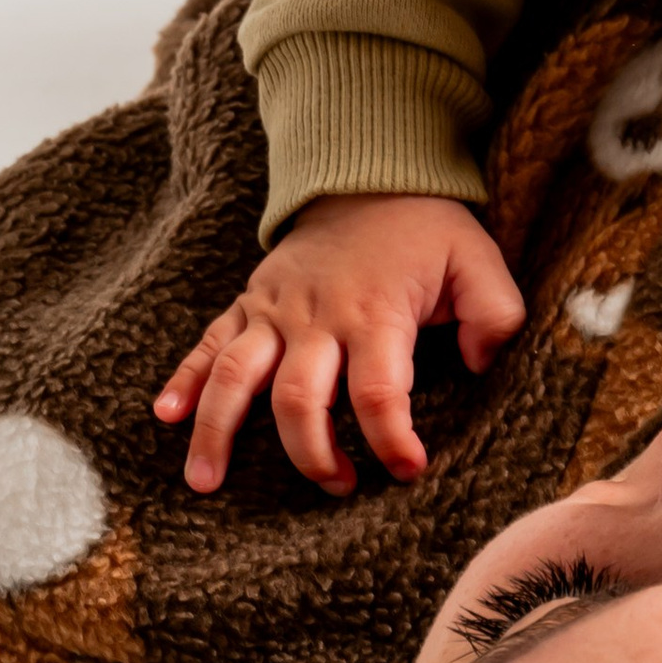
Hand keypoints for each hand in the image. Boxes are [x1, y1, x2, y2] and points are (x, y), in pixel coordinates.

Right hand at [154, 194, 524, 496]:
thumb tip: (482, 365)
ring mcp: (274, 310)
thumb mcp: (479, 261)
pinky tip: (165, 416)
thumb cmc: (427, 231)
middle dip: (312, 455)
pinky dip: (183, 378)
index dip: (391, 439)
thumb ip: (496, 314)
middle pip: (296, 399)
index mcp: (374, 313)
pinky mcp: (249, 303)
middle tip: (339, 487)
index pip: (376, 392)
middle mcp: (315, 316)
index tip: (409, 470)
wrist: (368, 175)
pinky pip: (207, 342)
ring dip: (217, 431)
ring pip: (234, 375)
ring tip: (206, 483)